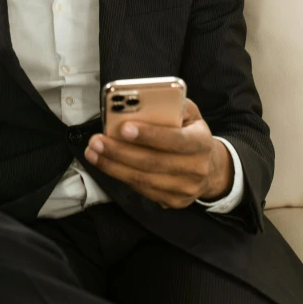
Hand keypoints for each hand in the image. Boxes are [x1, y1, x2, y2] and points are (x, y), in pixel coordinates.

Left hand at [84, 98, 233, 208]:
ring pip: (143, 179)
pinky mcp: (174, 201)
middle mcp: (197, 168)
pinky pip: (142, 190)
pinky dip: (120, 176)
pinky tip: (105, 164)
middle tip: (96, 141)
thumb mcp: (189, 114)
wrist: (209, 167)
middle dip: (120, 151)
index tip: (124, 128)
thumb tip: (143, 101)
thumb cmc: (190, 132)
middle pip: (153, 162)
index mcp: (201, 142)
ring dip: (113, 166)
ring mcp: (186, 189)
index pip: (175, 139)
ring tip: (93, 152)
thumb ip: (172, 105)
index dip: (149, 134)